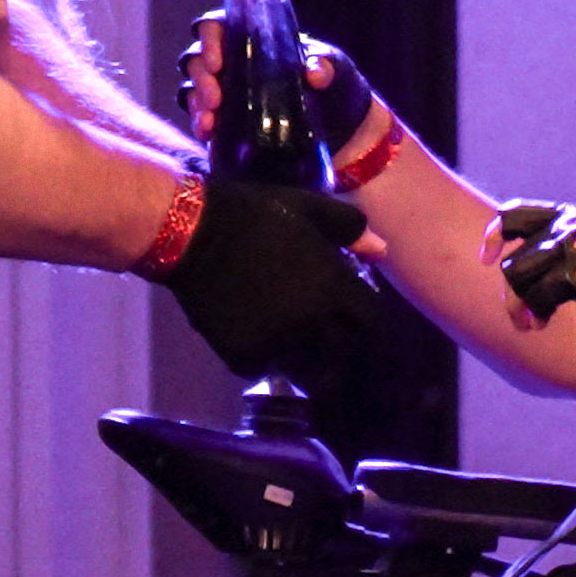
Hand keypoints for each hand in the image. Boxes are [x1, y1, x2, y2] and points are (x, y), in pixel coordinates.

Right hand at [152, 179, 383, 380]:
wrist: (193, 230)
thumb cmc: (255, 213)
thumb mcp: (308, 208)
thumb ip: (350, 230)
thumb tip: (382, 251)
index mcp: (334, 287)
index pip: (369, 322)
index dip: (360, 320)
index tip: (347, 316)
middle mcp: (312, 321)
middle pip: (340, 353)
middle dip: (334, 345)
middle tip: (319, 338)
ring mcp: (277, 342)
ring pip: (303, 367)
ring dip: (300, 359)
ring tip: (287, 344)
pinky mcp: (243, 355)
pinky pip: (262, 367)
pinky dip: (259, 357)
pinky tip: (250, 336)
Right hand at [178, 15, 381, 151]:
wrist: (343, 130)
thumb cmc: (336, 86)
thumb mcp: (337, 70)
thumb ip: (327, 64)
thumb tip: (314, 73)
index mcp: (252, 39)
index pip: (215, 25)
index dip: (209, 36)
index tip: (218, 58)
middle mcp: (232, 63)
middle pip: (196, 58)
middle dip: (201, 74)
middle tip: (216, 96)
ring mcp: (226, 94)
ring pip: (192, 88)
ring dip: (197, 100)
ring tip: (212, 116)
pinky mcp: (226, 124)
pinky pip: (201, 118)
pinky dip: (201, 123)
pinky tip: (208, 131)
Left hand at [495, 204, 575, 338]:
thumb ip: (570, 253)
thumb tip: (531, 264)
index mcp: (574, 219)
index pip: (518, 213)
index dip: (495, 234)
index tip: (485, 258)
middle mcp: (574, 226)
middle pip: (514, 254)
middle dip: (510, 290)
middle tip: (519, 317)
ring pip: (521, 274)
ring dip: (518, 305)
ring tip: (530, 325)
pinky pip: (544, 292)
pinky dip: (536, 311)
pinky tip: (542, 324)